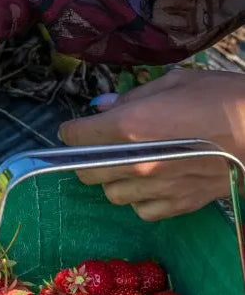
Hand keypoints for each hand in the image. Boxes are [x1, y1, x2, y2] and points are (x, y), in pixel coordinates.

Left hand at [58, 69, 244, 220]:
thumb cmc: (222, 99)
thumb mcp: (175, 83)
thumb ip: (132, 97)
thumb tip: (102, 106)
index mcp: (129, 126)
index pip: (77, 136)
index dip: (73, 132)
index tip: (77, 129)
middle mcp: (134, 162)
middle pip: (85, 172)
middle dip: (86, 159)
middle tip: (101, 148)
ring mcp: (154, 187)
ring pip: (110, 194)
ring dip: (113, 181)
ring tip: (130, 167)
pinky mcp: (175, 204)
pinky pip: (141, 210)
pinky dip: (140, 200)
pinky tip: (152, 184)